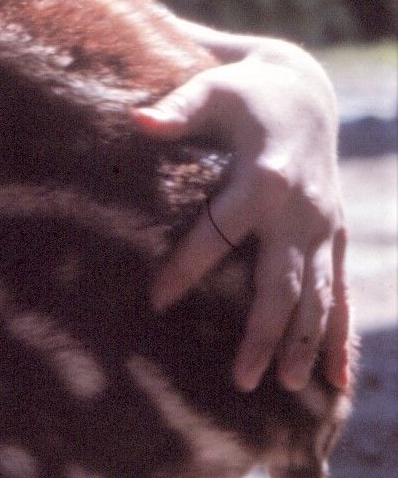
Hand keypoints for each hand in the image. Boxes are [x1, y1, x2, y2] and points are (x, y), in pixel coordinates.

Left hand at [135, 34, 347, 392]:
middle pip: (282, 282)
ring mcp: (324, 227)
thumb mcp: (210, 91)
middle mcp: (301, 211)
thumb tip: (138, 118)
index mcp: (264, 180)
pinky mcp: (335, 235)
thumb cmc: (242, 93)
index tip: (156, 299)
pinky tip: (337, 379)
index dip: (188, 266)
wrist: (302, 90)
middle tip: (240, 379)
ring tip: (283, 387)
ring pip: (316, 296)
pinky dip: (339, 335)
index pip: (221, 232)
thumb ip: (176, 108)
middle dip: (263, 332)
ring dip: (302, 344)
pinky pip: (340, 292)